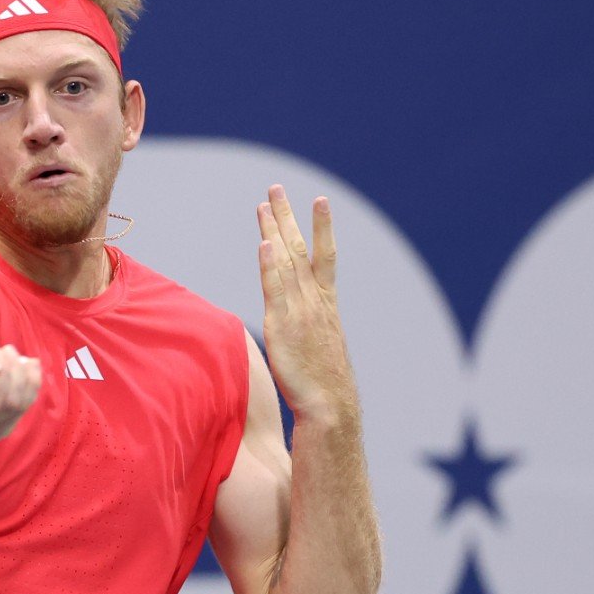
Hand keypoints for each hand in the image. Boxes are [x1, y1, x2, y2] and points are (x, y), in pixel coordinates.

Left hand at [255, 184, 359, 425]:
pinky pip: (275, 288)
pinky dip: (270, 264)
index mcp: (325, 304)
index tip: (320, 200)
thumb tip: (297, 328)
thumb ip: (307, 330)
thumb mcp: (318, 348)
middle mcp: (314, 301)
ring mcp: (299, 311)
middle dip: (288, 217)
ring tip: (264, 204)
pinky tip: (265, 242)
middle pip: (300, 249)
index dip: (323, 227)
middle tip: (276, 188)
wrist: (330, 405)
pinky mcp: (282, 325)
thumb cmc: (324, 385)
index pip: (325, 256)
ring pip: (286, 261)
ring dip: (274, 231)